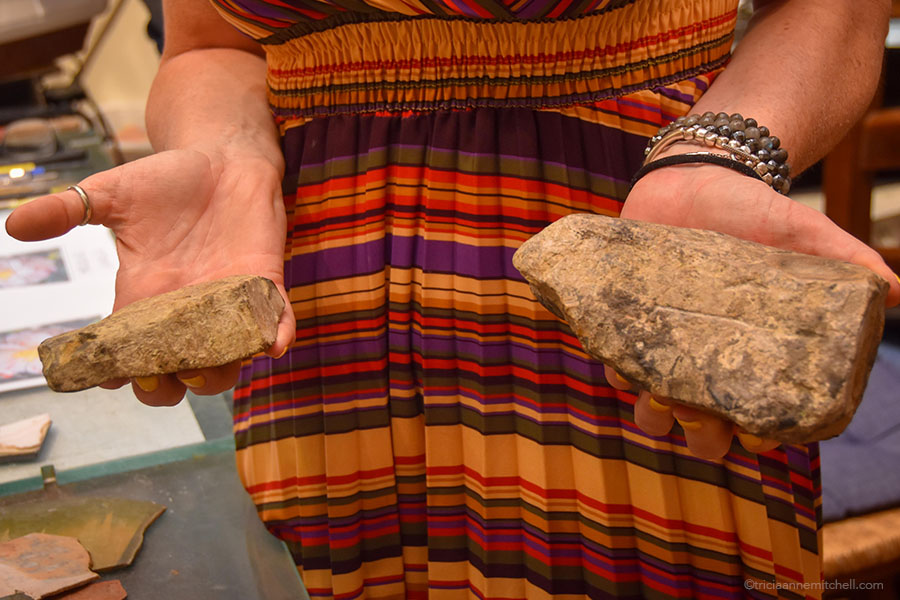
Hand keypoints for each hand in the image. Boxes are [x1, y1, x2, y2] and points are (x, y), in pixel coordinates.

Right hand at [5, 149, 294, 405]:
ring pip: (227, 359)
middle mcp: (189, 310)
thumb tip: (14, 224)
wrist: (224, 156)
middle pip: (178, 371)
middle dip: (167, 387)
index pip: (129, 351)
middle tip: (158, 379)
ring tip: (202, 370)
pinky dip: (277, 335)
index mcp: (147, 297)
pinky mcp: (265, 283)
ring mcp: (230, 301)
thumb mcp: (113, 193)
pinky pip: (275, 320)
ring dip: (218, 374)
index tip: (107, 377)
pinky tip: (273, 344)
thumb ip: (68, 210)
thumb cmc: (169, 178)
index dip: (118, 372)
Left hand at [617, 162, 899, 458]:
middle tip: (697, 412)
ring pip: (653, 408)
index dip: (757, 436)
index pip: (760, 418)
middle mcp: (709, 361)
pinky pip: (613, 359)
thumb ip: (844, 257)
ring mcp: (664, 347)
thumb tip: (896, 290)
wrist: (694, 176)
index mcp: (754, 355)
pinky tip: (615, 353)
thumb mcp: (802, 229)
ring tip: (654, 392)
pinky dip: (612, 363)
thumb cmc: (754, 211)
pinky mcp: (624, 324)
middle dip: (701, 435)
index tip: (752, 432)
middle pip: (704, 429)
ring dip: (651, 413)